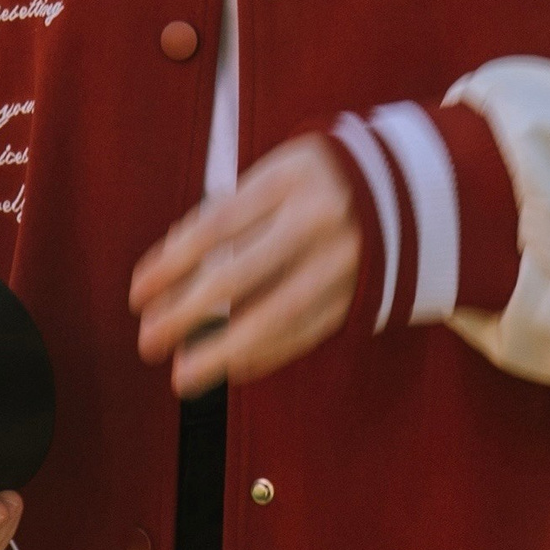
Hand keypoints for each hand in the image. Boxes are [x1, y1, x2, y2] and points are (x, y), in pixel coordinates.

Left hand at [129, 133, 360, 398]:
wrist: (411, 190)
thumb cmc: (317, 181)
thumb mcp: (278, 173)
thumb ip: (229, 212)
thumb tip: (170, 265)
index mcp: (293, 176)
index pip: (219, 225)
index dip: (173, 262)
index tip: (138, 295)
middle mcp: (323, 217)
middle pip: (243, 274)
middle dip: (189, 312)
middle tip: (148, 342)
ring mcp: (348, 260)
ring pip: (278, 314)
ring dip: (226, 350)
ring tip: (184, 375)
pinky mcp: (364, 294)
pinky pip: (308, 332)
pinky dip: (268, 353)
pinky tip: (233, 366)